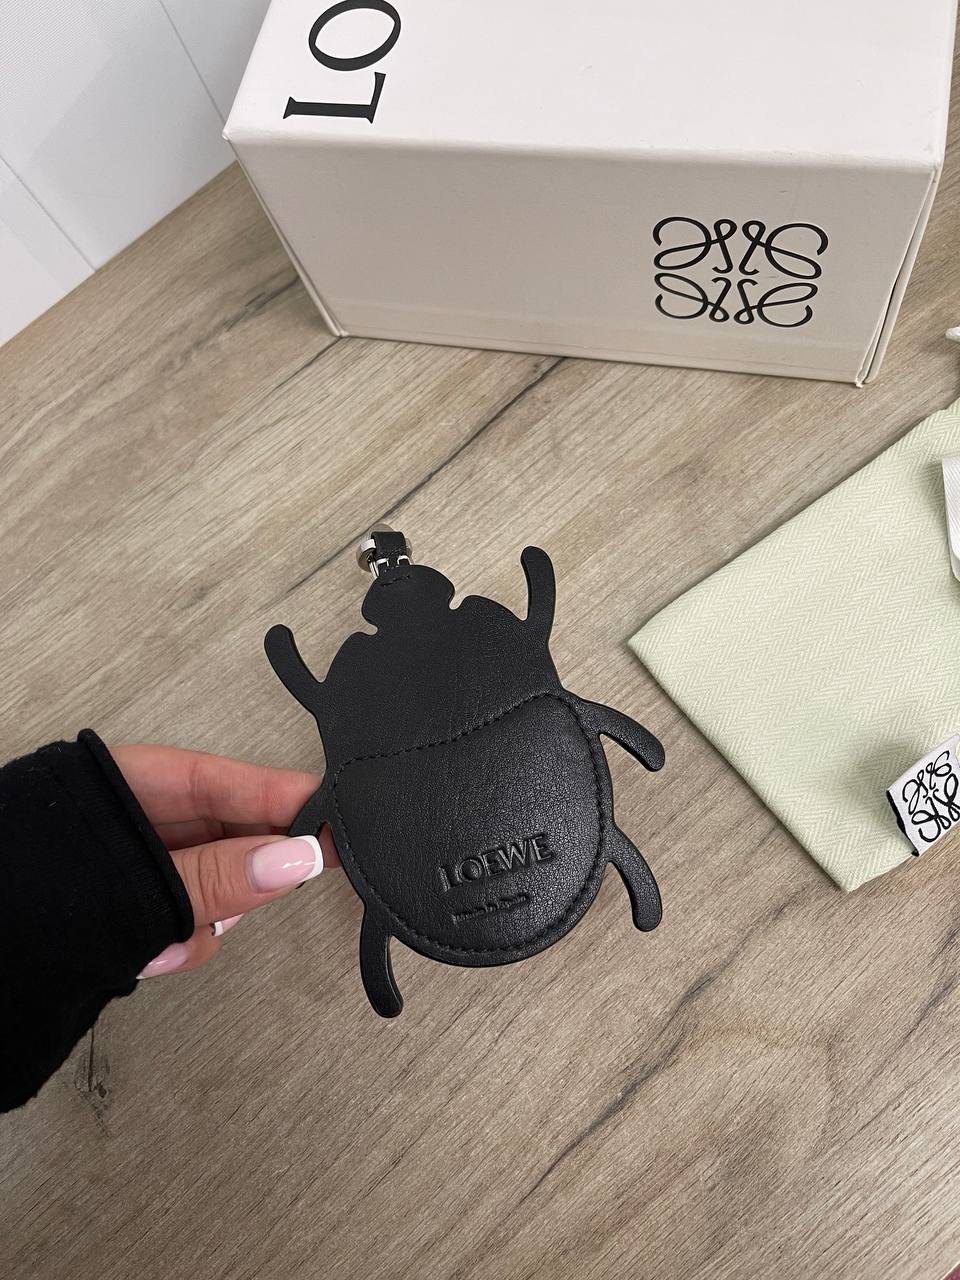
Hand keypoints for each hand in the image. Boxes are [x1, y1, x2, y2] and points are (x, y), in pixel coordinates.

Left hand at [113, 744, 337, 977]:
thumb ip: (215, 875)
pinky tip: (155, 957)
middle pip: (228, 834)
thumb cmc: (19, 911)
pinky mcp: (134, 911)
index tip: (339, 820)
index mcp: (129, 783)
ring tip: (173, 941)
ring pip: (213, 883)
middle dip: (244, 872)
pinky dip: (182, 942)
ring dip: (206, 919)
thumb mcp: (130, 886)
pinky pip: (188, 920)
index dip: (286, 797)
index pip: (228, 779)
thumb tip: (292, 860)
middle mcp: (139, 820)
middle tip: (278, 887)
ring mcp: (137, 869)